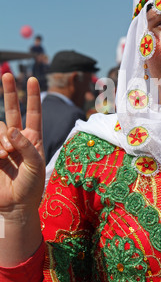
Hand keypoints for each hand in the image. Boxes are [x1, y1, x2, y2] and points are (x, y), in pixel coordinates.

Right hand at [0, 73, 44, 219]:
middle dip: (10, 92)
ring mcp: (2, 145)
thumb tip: (13, 129)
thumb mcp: (36, 165)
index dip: (32, 97)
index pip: (34, 113)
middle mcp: (18, 138)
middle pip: (12, 110)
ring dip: (0, 139)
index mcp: (34, 139)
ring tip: (5, 156)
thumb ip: (26, 146)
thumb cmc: (32, 187)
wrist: (15, 206)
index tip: (32, 80)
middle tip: (7, 75)